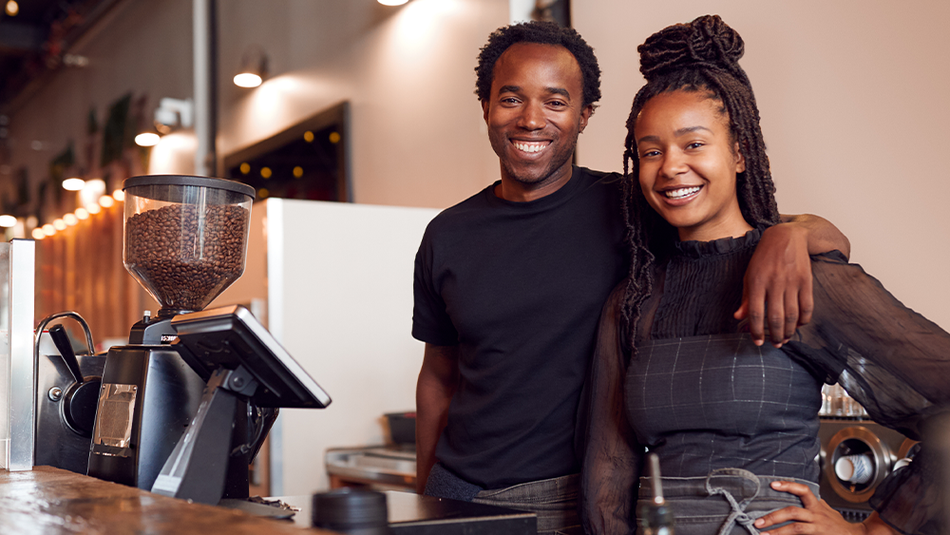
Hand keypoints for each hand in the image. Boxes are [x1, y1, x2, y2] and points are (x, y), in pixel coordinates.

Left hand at [734, 223, 813, 346]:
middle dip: (774, 335)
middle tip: (774, 344)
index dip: (756, 331)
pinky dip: (804, 319)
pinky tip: (798, 325)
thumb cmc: (764, 257)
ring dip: (789, 331)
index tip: (757, 342)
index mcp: (757, 282)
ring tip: (785, 339)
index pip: (756, 313)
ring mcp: (792, 282)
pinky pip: (807, 306)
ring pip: (792, 315)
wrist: (786, 236)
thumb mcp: (749, 275)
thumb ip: (746, 298)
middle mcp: (775, 283)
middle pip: (776, 317)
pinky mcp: (806, 281)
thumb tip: (738, 317)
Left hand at [752, 480, 865, 533]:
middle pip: (792, 511)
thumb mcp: (827, 510)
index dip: (788, 486)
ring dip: (777, 531)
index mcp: (817, 506)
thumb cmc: (838, 525)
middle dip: (773, 516)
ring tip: (762, 533)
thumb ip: (815, 504)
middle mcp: (817, 515)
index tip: (773, 484)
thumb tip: (802, 496)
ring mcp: (818, 527)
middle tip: (757, 521)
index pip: (803, 490)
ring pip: (795, 528)